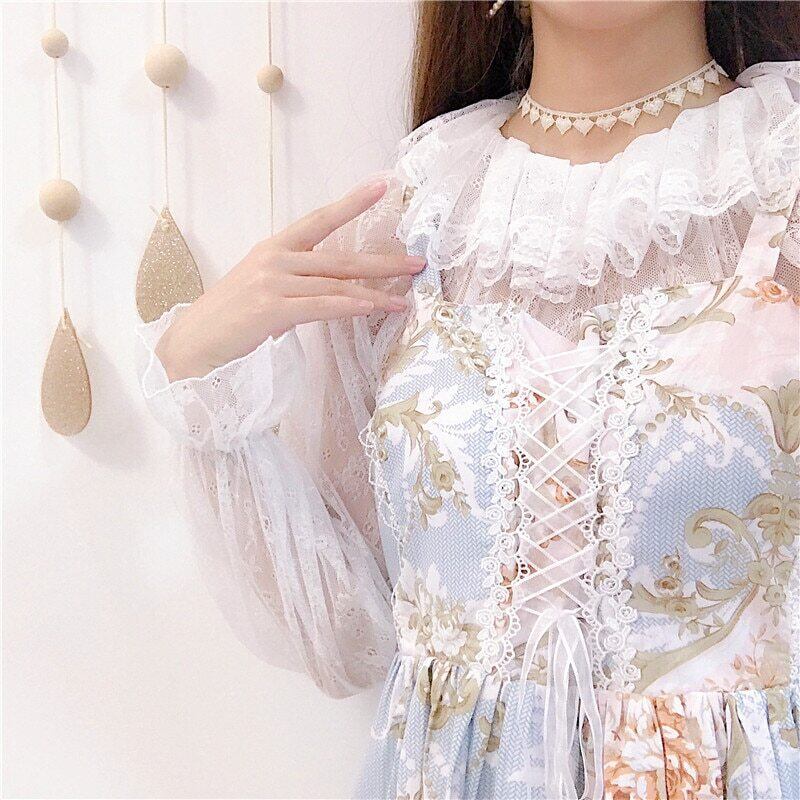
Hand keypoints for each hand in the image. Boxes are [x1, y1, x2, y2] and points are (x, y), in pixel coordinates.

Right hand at [154, 178, 424, 380]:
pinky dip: (348, 306)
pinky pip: (320, 306)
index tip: (383, 185)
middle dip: (382, 261)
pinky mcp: (271, 309)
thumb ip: (296, 281)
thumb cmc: (230, 320)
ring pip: (335, 284)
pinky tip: (371, 307)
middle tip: (417, 262)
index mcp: (274, 248)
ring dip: (375, 293)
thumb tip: (333, 288)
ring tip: (404, 299)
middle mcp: (275, 258)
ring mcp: (272, 282)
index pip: (320, 220)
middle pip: (340, 257)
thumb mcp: (264, 288)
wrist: (193, 344)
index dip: (352, 202)